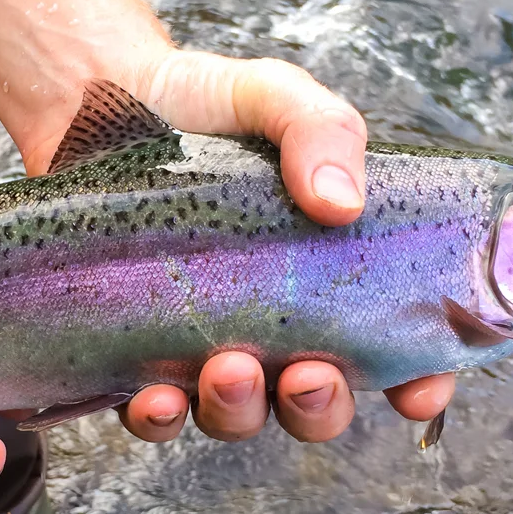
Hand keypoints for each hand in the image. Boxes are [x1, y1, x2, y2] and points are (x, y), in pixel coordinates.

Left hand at [24, 49, 455, 444]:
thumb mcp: (272, 97)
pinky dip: (160, 418)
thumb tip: (341, 203)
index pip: (391, 346)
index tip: (418, 389)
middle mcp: (270, 321)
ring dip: (243, 410)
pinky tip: (157, 397)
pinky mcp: (130, 353)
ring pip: (238, 414)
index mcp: (324, 272)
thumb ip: (322, 131)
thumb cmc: (196, 102)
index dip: (417, 380)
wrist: (93, 95)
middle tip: (310, 375)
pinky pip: (153, 412)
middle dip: (321, 405)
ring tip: (230, 369)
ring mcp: (201, 343)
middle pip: (314, 400)